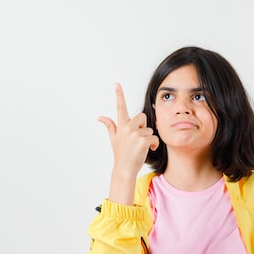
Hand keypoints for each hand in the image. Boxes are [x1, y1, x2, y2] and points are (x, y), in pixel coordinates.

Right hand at [98, 83, 159, 204]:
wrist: (125, 169)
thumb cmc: (121, 154)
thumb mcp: (114, 139)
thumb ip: (109, 125)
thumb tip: (99, 116)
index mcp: (120, 125)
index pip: (120, 107)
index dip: (119, 95)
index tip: (117, 84)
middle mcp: (126, 127)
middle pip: (142, 117)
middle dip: (143, 127)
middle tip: (137, 139)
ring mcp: (134, 134)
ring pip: (149, 129)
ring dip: (148, 138)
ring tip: (141, 147)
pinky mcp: (143, 140)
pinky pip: (154, 137)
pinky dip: (154, 144)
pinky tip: (149, 150)